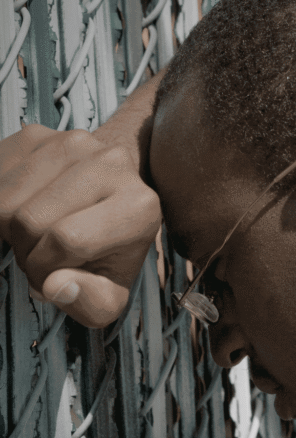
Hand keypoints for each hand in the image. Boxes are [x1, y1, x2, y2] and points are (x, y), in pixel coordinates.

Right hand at [0, 124, 161, 327]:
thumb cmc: (111, 251)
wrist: (111, 200)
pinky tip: (23, 212)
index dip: (46, 269)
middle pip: (30, 220)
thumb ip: (89, 302)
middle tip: (43, 258)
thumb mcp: (111, 294)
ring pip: (4, 201)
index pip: (67, 241)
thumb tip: (56, 286)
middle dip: (26, 252)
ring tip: (37, 236)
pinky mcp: (38, 135)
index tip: (53, 278)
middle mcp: (111, 164)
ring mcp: (73, 143)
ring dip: (8, 230)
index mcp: (140, 207)